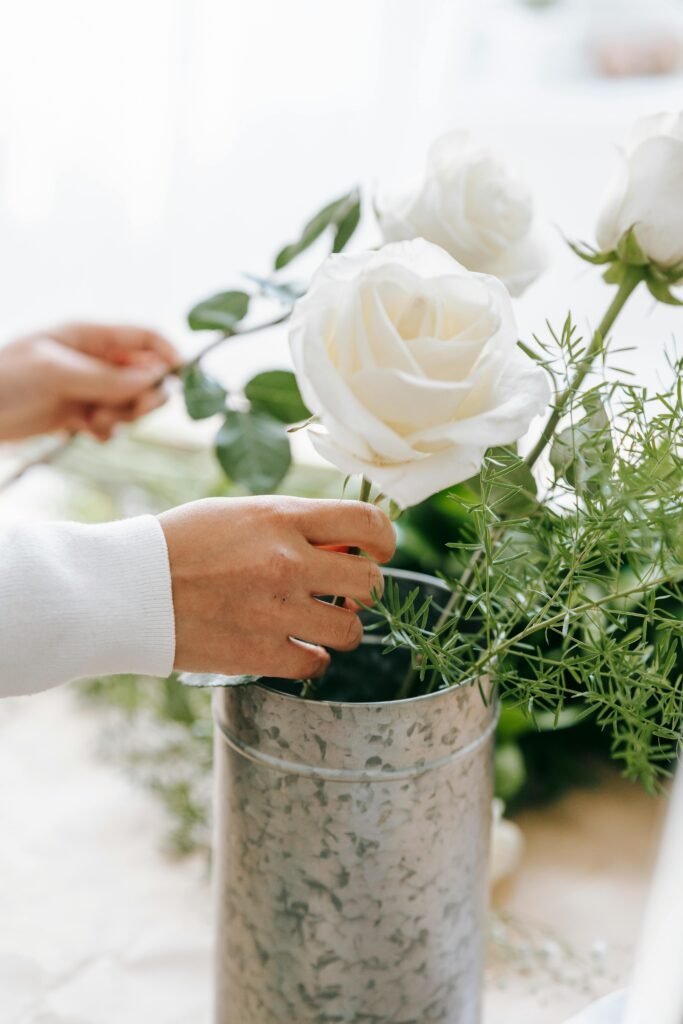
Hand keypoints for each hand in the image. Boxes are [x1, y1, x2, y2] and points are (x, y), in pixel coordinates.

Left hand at [0, 322, 180, 441]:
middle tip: (132, 411)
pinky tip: (86, 432)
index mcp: (89, 335)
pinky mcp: (76, 412)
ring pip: (130, 402)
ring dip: (122, 415)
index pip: (145, 337)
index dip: (168, 355)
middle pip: (145, 374)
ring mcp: (85, 386)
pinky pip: (111, 422)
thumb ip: (108, 378)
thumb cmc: (5, 380)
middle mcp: (92, 359)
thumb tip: (156, 379)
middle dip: (144, 396)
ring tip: (94, 420)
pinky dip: (106, 430)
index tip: (180, 381)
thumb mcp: (57, 373)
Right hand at [159, 497, 395, 679]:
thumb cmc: (182, 544)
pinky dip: (310, 658)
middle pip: (370, 582)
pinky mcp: (261, 653)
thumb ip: (293, 526)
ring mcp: (276, 611)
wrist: (128, 588)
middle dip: (363, 589)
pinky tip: (292, 647)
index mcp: (282, 519)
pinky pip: (316, 664)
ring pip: (350, 631)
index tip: (378, 551)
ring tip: (316, 623)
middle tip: (341, 593)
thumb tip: (342, 548)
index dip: (385, 539)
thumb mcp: (240, 514)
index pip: (367, 522)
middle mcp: (288, 562)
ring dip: (340, 629)